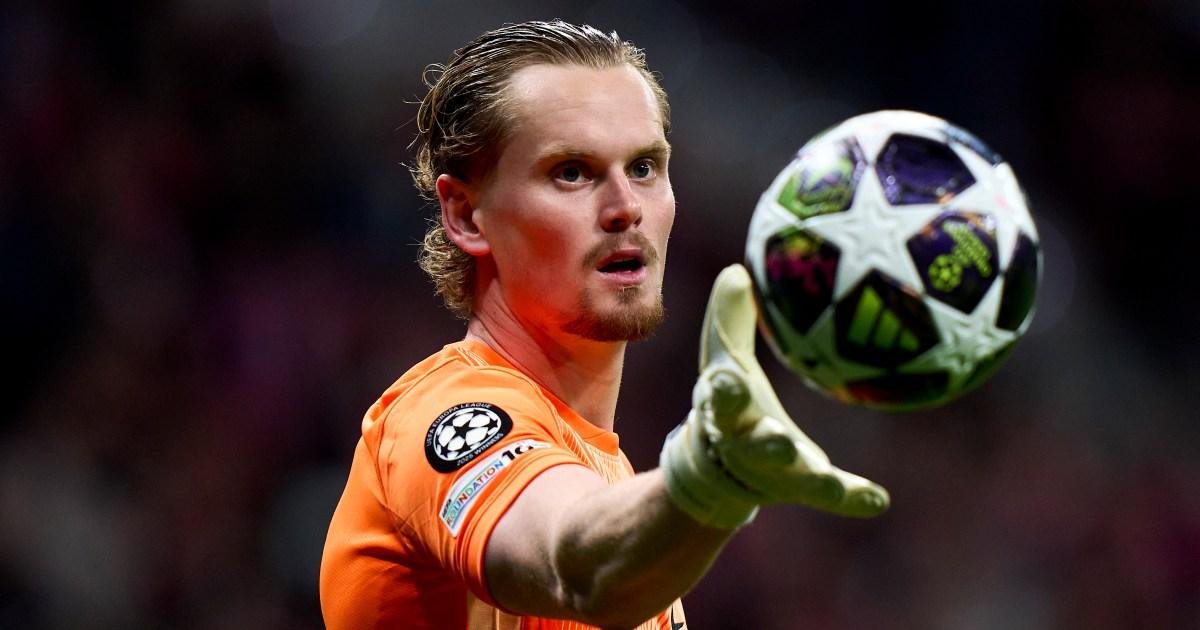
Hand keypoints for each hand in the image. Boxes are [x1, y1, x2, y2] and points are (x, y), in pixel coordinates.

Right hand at [661, 264, 888, 527]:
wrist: (723, 465)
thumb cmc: (729, 398)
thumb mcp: (724, 361)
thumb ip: (729, 320)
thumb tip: (737, 269)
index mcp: (727, 412)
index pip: (722, 400)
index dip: (724, 393)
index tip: (728, 381)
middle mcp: (751, 444)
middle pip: (758, 445)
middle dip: (767, 444)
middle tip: (778, 440)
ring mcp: (781, 470)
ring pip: (799, 476)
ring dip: (817, 479)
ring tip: (832, 482)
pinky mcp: (806, 487)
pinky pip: (833, 493)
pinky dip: (854, 498)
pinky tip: (878, 499)